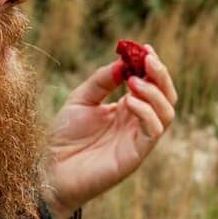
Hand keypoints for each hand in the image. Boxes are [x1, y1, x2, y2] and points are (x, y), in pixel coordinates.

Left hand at [41, 46, 176, 218]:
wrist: (50, 170)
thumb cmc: (64, 136)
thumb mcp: (81, 99)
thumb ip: (102, 81)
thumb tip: (123, 62)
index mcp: (127, 108)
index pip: (152, 84)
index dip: (152, 66)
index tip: (145, 48)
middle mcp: (137, 122)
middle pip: (167, 96)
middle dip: (161, 75)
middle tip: (147, 58)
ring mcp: (138, 139)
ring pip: (167, 112)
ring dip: (154, 92)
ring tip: (133, 81)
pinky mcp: (136, 155)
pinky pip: (153, 131)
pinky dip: (146, 112)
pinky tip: (127, 101)